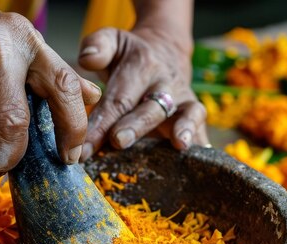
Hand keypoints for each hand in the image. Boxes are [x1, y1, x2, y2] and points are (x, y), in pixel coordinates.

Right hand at [0, 0, 100, 176]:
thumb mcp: (21, 42)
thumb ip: (55, 72)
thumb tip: (93, 98)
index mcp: (30, 44)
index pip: (64, 88)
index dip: (72, 128)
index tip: (70, 157)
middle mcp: (2, 49)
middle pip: (12, 122)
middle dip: (6, 157)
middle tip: (0, 167)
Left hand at [77, 27, 208, 160]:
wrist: (164, 52)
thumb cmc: (129, 56)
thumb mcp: (112, 41)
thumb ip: (97, 46)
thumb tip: (87, 59)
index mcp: (141, 66)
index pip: (118, 99)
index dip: (101, 123)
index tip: (84, 148)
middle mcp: (165, 83)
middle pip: (150, 108)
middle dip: (134, 127)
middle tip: (118, 141)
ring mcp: (183, 99)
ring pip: (186, 114)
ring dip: (183, 129)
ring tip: (180, 143)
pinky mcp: (194, 114)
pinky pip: (202, 127)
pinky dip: (200, 142)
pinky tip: (197, 160)